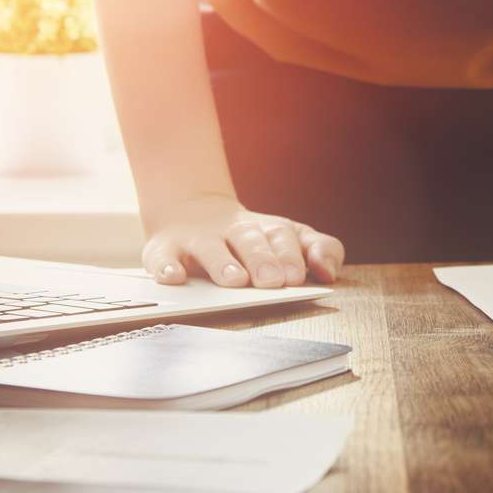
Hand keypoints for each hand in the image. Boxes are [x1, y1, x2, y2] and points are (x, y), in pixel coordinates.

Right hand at [141, 194, 343, 287]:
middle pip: (250, 240)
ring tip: (234, 281)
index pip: (284, 237)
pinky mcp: (165, 249)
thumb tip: (329, 272)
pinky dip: (167, 268)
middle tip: (271, 282)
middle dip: (262, 259)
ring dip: (222, 263)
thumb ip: (319, 250)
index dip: (291, 255)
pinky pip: (163, 258)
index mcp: (268, 229)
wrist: (189, 211)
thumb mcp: (287, 239)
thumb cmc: (247, 239)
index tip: (297, 277)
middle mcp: (234, 231)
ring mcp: (198, 239)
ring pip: (211, 248)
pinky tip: (174, 279)